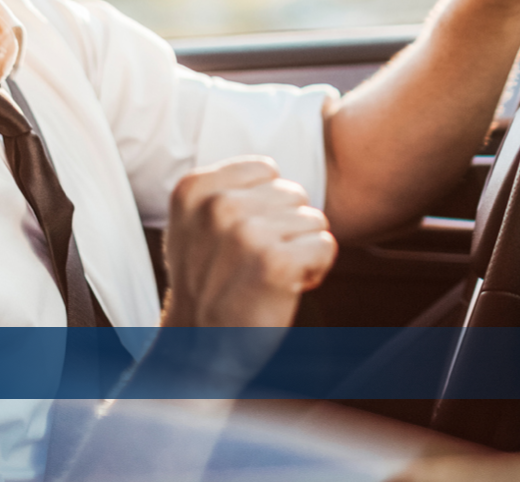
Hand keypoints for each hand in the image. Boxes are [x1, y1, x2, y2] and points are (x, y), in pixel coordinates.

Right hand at [162, 156, 336, 327]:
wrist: (198, 350)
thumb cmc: (208, 287)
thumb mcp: (195, 225)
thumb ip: (226, 190)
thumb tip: (273, 171)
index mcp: (194, 189)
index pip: (267, 170)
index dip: (267, 206)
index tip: (243, 239)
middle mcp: (218, 205)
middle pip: (293, 194)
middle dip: (286, 229)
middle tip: (256, 263)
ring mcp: (246, 232)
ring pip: (313, 220)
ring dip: (301, 250)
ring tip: (267, 276)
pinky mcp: (275, 262)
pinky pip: (325, 246)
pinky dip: (315, 270)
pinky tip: (285, 288)